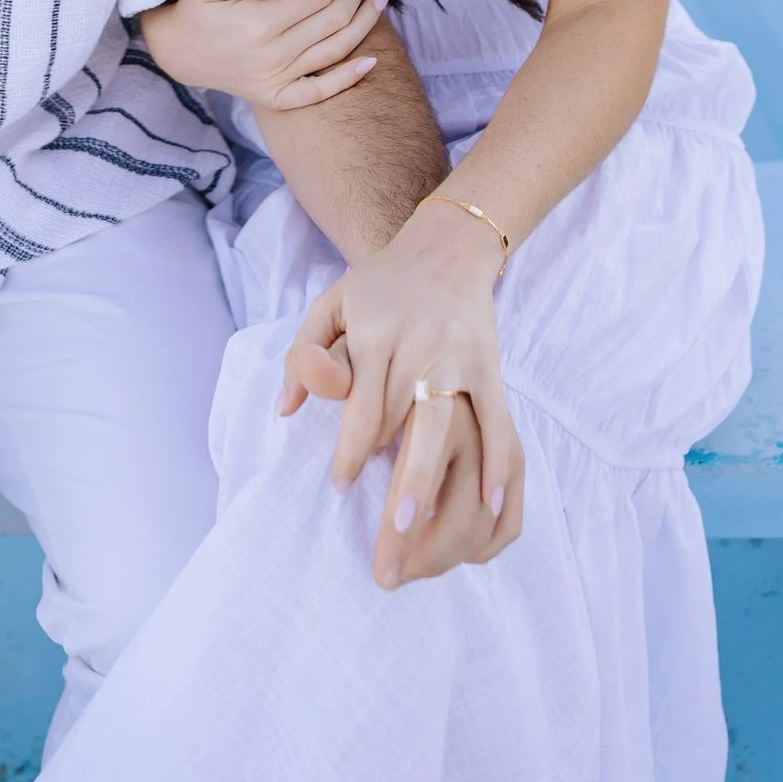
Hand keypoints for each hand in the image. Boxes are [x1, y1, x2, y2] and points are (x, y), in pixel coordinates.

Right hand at [140, 0, 386, 110]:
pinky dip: (347, 79)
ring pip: (334, 51)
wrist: (177, 52)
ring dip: (363, 23)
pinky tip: (371, 61)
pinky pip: (318, 91)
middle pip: (331, 20)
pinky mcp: (276, 97)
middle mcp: (273, 55)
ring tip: (379, 0)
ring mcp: (276, 80)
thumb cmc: (196, 8)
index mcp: (259, 23)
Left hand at [279, 200, 524, 575]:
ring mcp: (457, 358)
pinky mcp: (489, 368)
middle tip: (387, 535)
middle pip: (404, 421)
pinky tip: (492, 502)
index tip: (340, 488)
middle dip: (396, 479)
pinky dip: (498, 462)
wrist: (446, 246)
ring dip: (432, 479)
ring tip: (421, 530)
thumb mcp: (333, 304)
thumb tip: (284, 410)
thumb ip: (304, 353)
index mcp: (376, 331)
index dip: (351, 448)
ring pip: (445, 427)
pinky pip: (497, 421)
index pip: (362, 401)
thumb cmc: (380, 284)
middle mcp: (418, 345)